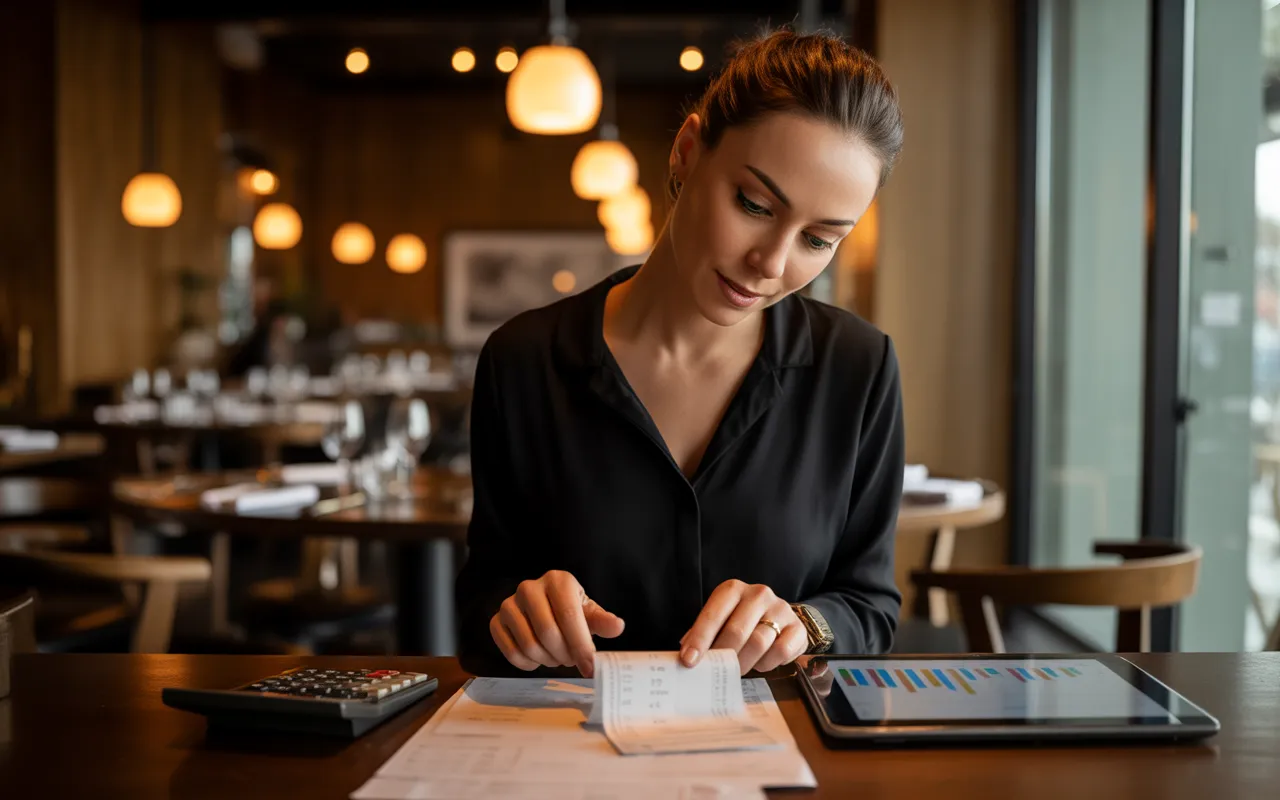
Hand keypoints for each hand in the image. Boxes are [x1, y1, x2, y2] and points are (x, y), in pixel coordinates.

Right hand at [490, 570, 624, 677]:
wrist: (545, 607)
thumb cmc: (570, 610)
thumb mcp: (589, 613)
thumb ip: (602, 621)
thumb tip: (617, 626)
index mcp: (557, 580)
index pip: (568, 616)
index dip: (580, 645)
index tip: (590, 666)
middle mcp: (529, 588)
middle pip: (548, 633)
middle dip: (564, 655)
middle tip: (572, 660)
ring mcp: (509, 604)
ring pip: (529, 645)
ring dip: (548, 660)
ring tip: (557, 657)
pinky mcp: (496, 621)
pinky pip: (511, 652)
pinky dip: (528, 664)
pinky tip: (538, 659)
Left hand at [679, 580, 807, 674]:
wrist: (778, 616)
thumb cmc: (741, 619)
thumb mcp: (721, 619)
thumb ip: (703, 633)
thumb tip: (686, 656)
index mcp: (733, 590)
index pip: (713, 614)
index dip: (699, 639)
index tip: (689, 661)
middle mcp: (758, 594)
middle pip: (736, 631)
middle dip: (723, 656)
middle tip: (716, 672)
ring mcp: (780, 609)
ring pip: (758, 643)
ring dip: (744, 663)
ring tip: (737, 670)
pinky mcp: (798, 627)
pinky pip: (781, 651)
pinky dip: (768, 664)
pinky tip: (760, 663)